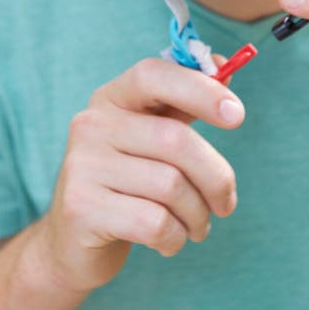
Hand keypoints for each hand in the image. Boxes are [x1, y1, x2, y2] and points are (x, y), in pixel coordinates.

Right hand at [36, 57, 244, 298]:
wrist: (71, 242)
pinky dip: (176, 237)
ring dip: (198, 215)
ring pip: (171, 186)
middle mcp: (92, 124)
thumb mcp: (151, 137)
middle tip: (226, 203)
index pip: (154, 75)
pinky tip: (170, 241)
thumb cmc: (127, 181)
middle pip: (175, 140)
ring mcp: (83, 165)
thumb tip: (224, 67)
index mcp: (112, 98)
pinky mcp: (81, 209)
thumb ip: (185, 103)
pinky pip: (155, 223)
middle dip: (215, 177)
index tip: (237, 115)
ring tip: (197, 226)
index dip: (200, 89)